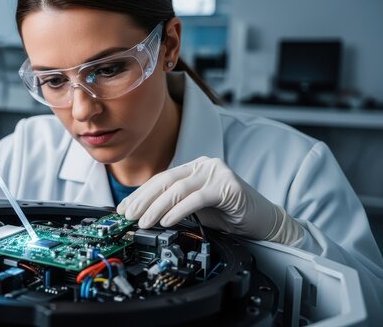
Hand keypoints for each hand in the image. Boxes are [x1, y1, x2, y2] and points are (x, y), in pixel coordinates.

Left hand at [116, 156, 303, 244]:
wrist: (264, 222)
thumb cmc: (229, 215)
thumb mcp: (195, 208)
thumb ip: (174, 205)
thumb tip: (143, 215)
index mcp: (194, 169)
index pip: (160, 179)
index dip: (139, 194)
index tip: (124, 208)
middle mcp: (204, 166)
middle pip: (165, 181)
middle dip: (143, 200)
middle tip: (129, 215)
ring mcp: (217, 173)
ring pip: (178, 189)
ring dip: (157, 207)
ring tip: (144, 222)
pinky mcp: (228, 186)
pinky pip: (196, 198)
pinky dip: (179, 211)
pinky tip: (167, 221)